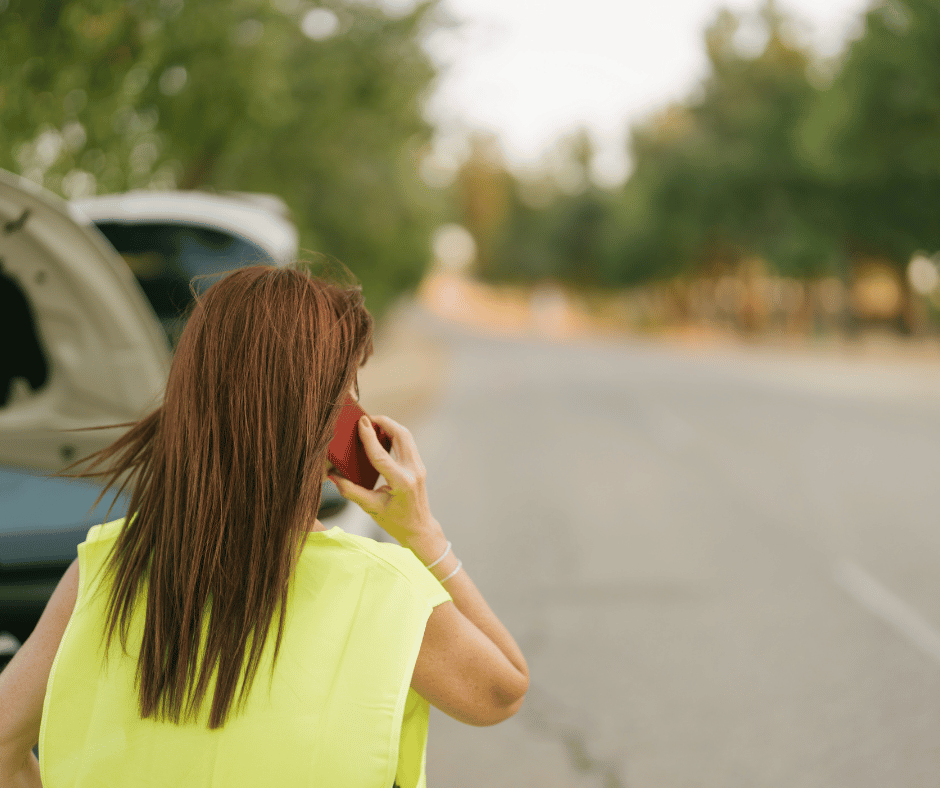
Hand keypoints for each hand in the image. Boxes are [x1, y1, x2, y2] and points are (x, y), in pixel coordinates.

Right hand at [328, 415, 442, 547]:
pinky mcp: (419, 466)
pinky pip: (408, 443)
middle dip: (384, 422)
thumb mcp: (371, 508)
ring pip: (406, 436)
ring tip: (373, 424)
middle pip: (401, 435)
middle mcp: (413, 471)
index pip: (382, 455)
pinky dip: (396, 435)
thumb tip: (333, 476)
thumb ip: (351, 491)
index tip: (361, 422)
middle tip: (367, 419)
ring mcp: (419, 467)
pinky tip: (383, 435)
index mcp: (401, 482)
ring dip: (391, 426)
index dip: (369, 437)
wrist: (419, 529)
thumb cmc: (395, 522)